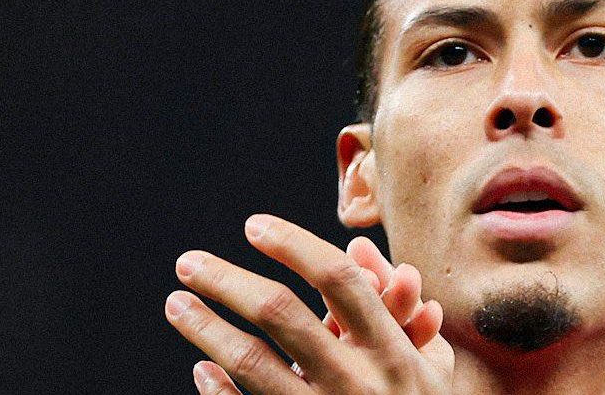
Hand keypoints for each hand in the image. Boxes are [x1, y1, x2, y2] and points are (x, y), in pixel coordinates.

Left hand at [165, 214, 453, 393]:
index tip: (254, 225)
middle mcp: (356, 378)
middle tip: (187, 262)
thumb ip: (397, 302)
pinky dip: (217, 389)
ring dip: (205, 327)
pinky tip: (201, 366)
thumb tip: (357, 248)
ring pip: (251, 361)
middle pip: (280, 312)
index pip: (338, 278)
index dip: (293, 244)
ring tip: (177, 303)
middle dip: (227, 280)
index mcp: (391, 348)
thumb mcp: (428, 359)